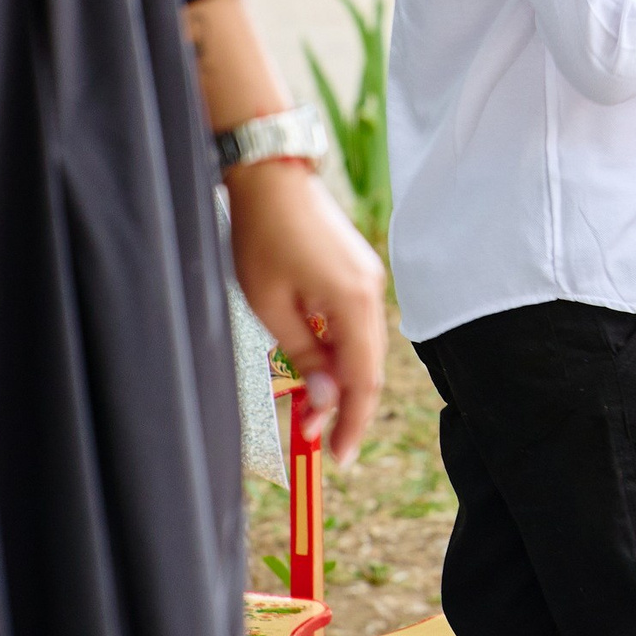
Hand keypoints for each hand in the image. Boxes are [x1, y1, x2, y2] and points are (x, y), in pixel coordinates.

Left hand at [227, 160, 385, 466]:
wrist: (272, 178)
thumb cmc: (263, 238)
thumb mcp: (272, 306)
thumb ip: (305, 355)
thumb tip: (326, 400)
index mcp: (355, 302)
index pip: (365, 379)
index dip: (354, 422)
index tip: (338, 457)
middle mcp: (372, 291)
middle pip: (370, 365)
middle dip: (347, 406)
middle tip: (317, 441)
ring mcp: (368, 278)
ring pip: (364, 346)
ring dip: (342, 379)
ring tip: (311, 408)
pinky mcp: (357, 270)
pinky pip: (357, 323)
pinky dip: (341, 351)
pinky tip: (318, 364)